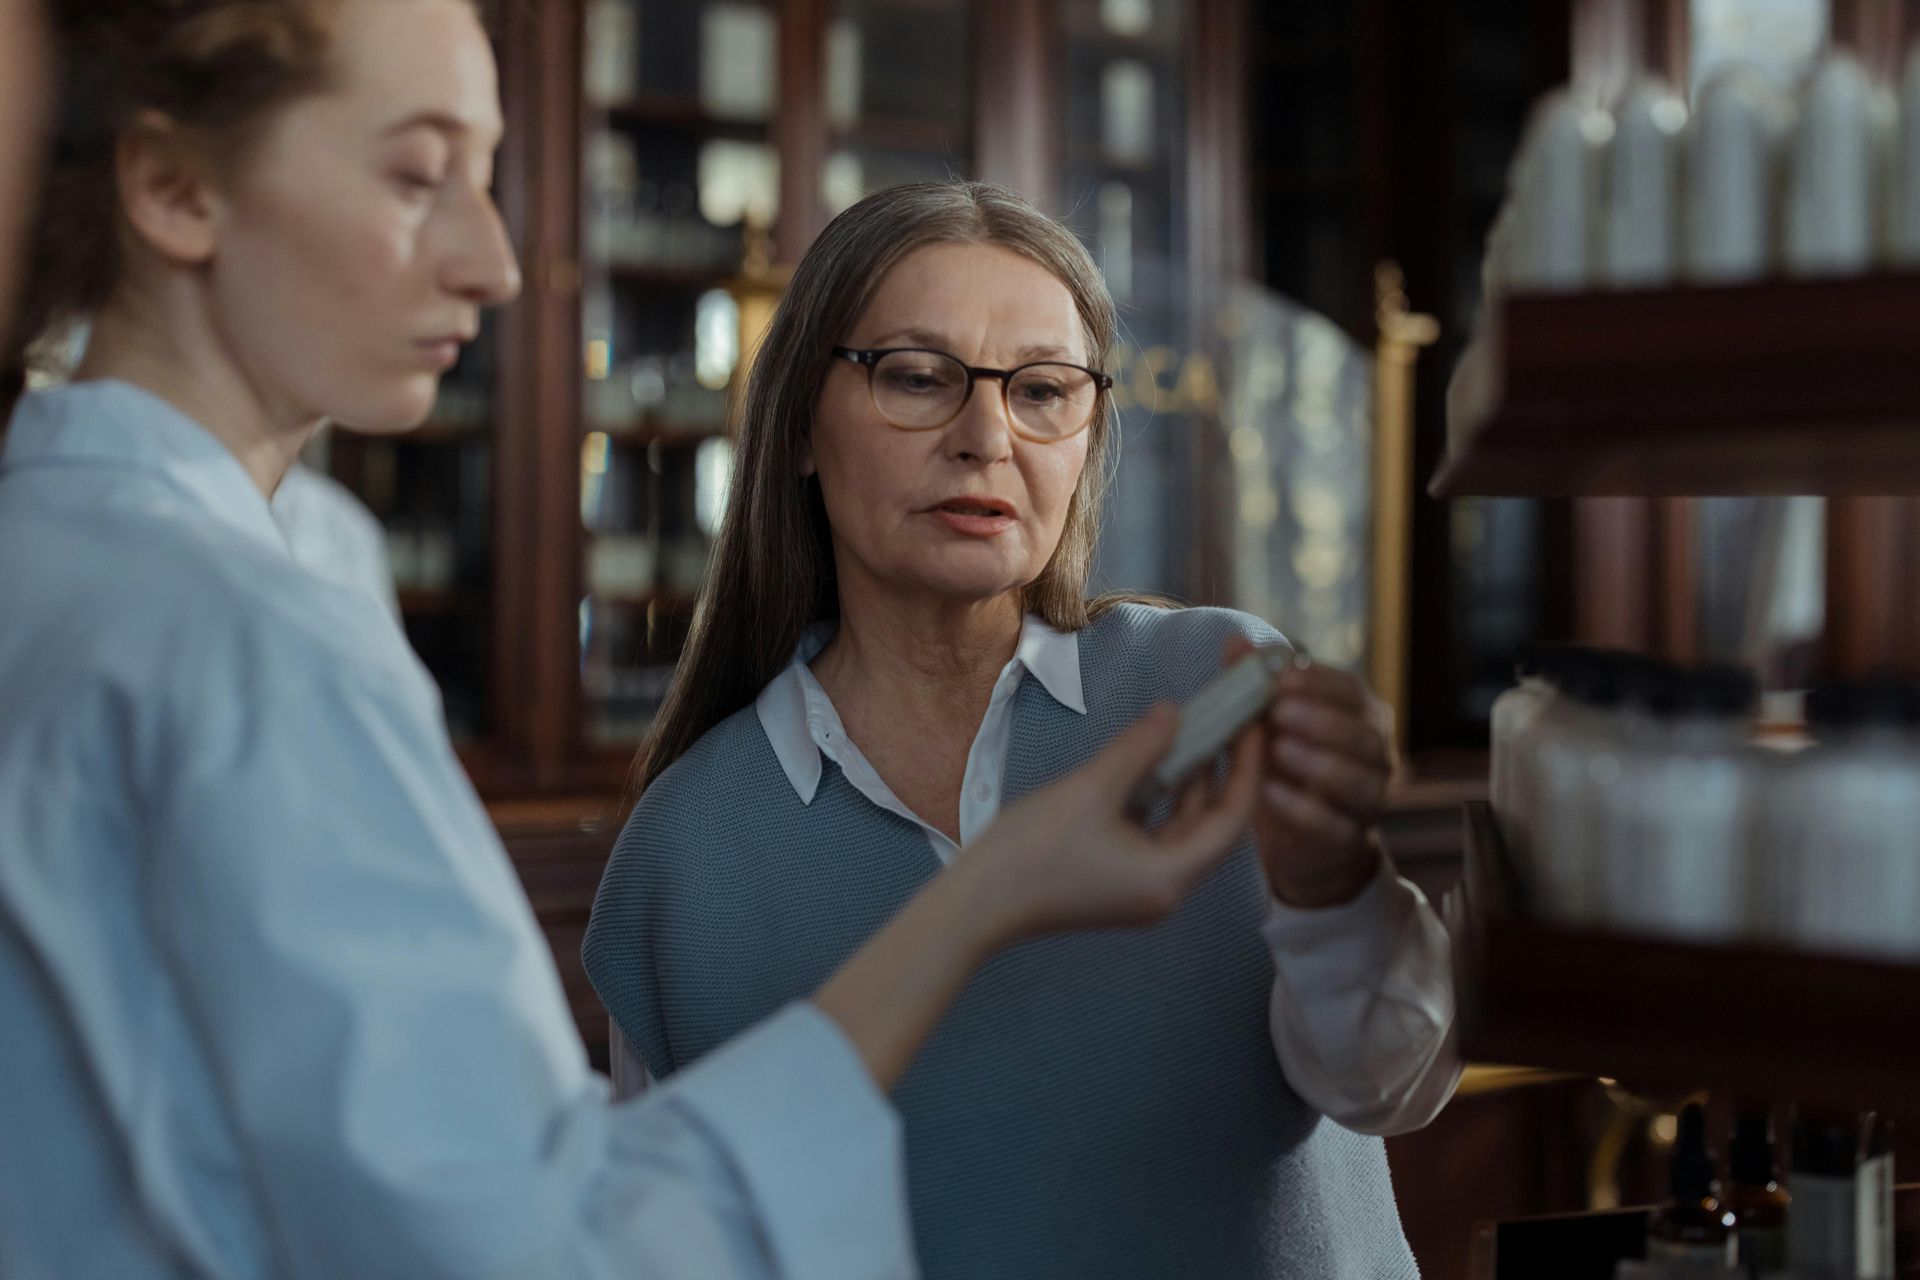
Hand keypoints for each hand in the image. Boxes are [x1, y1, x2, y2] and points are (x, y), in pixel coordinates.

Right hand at [964, 703, 1264, 943]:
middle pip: (1211, 822)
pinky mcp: (1116, 879)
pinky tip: (1155, 759)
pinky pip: (1153, 832)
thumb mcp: (1090, 790)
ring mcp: (1140, 887)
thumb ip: (1139, 748)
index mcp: (1170, 878)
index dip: (1246, 766)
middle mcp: (1165, 889)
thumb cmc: (1032, 853)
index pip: (1231, 818)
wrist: (974, 905)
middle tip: (1230, 716)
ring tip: (1197, 727)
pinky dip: (1159, 797)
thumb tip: (1174, 712)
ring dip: (1189, 780)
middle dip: (1222, 769)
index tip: (1251, 721)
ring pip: (1181, 826)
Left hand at [1225, 637, 1395, 907]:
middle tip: (1279, 711)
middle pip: (1363, 736)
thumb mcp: (1269, 722)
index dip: (1320, 682)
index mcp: (1362, 717)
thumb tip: (1235, 641)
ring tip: (1279, 750)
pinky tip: (1271, 793)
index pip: (1352, 692)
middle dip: (1321, 721)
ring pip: (1357, 782)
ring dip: (1318, 763)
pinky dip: (1303, 810)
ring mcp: (1367, 801)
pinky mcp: (1348, 839)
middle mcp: (1376, 757)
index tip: (1282, 676)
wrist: (1299, 836)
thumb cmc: (1286, 763)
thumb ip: (1255, 683)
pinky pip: (1333, 826)